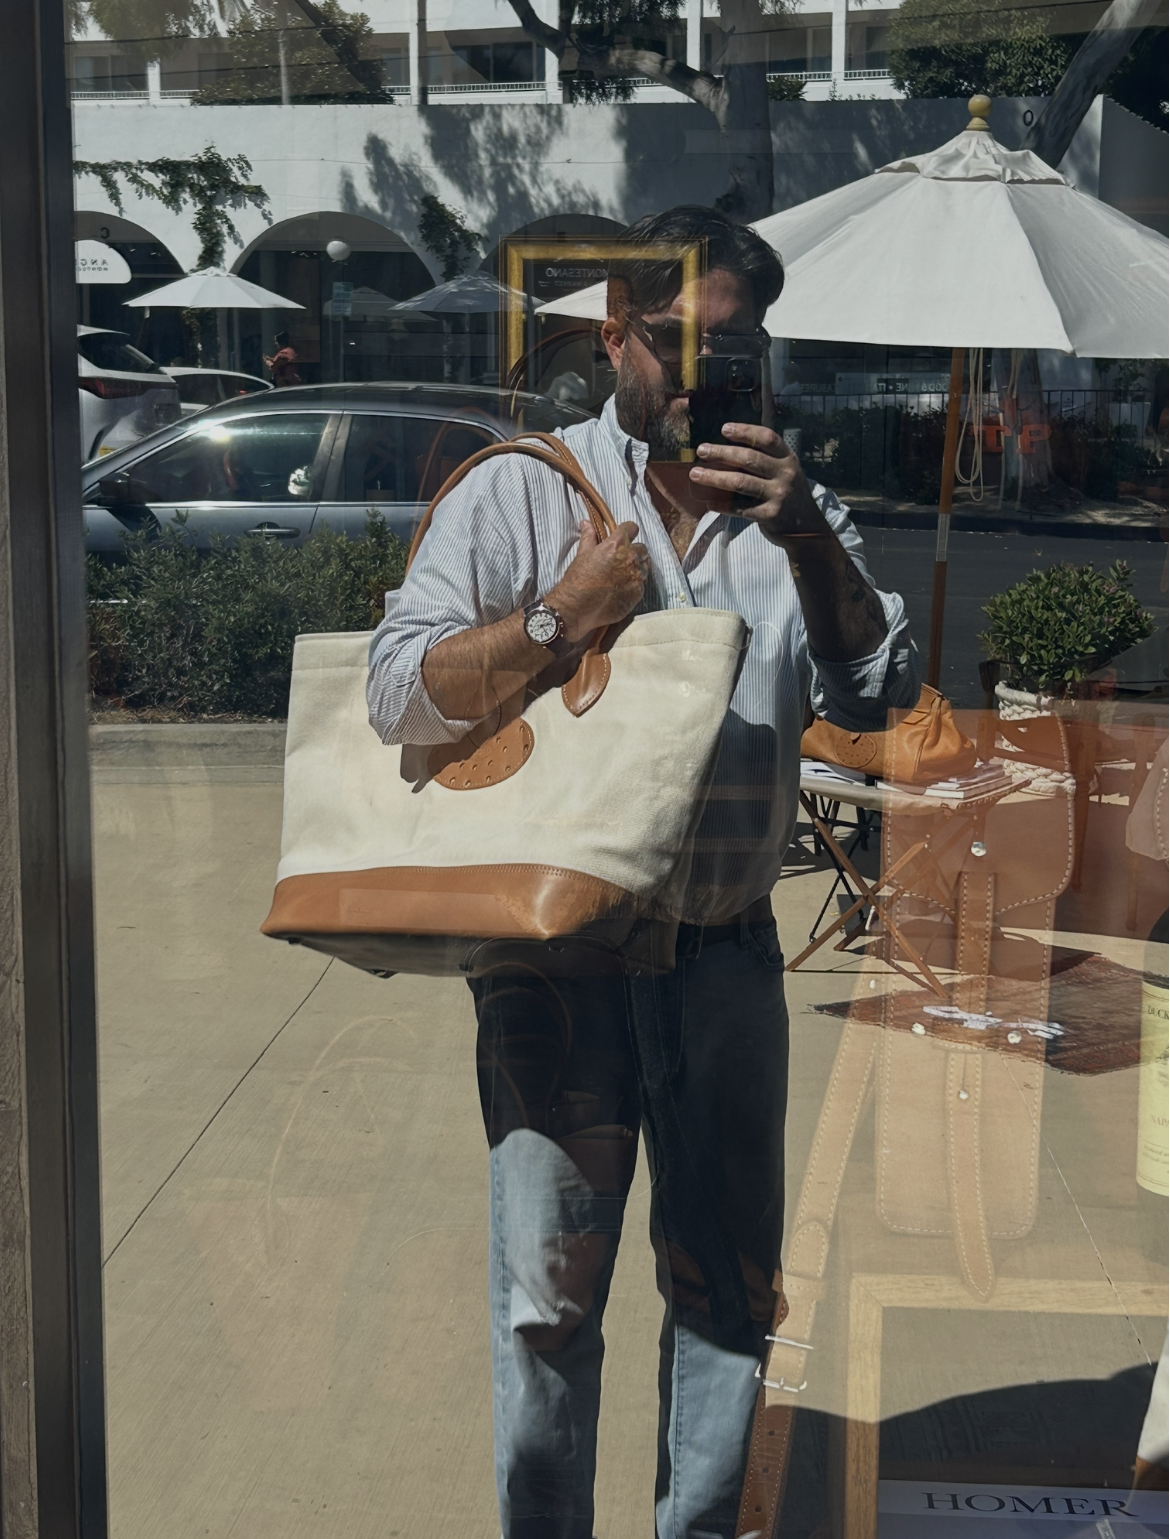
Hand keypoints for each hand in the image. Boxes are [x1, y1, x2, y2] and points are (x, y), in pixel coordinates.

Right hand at [548, 520, 649, 640]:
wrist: (576, 608)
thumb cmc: (577, 580)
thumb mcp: (582, 555)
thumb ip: (588, 537)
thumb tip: (586, 523)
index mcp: (617, 545)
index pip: (632, 528)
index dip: (626, 531)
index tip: (622, 537)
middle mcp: (631, 558)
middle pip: (642, 548)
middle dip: (633, 551)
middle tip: (620, 560)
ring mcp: (636, 577)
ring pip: (645, 566)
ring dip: (636, 568)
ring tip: (621, 576)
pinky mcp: (638, 594)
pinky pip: (642, 584)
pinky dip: (635, 584)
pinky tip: (622, 588)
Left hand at [687, 423, 829, 545]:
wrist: (805, 525)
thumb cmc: (787, 492)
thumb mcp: (784, 470)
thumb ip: (765, 458)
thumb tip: (726, 447)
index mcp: (787, 458)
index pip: (767, 438)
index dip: (745, 431)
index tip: (724, 429)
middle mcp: (785, 474)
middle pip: (749, 458)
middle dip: (722, 453)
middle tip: (701, 450)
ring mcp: (778, 495)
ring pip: (741, 482)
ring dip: (715, 477)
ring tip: (695, 474)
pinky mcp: (770, 515)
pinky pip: (741, 509)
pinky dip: (723, 506)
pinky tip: (709, 503)